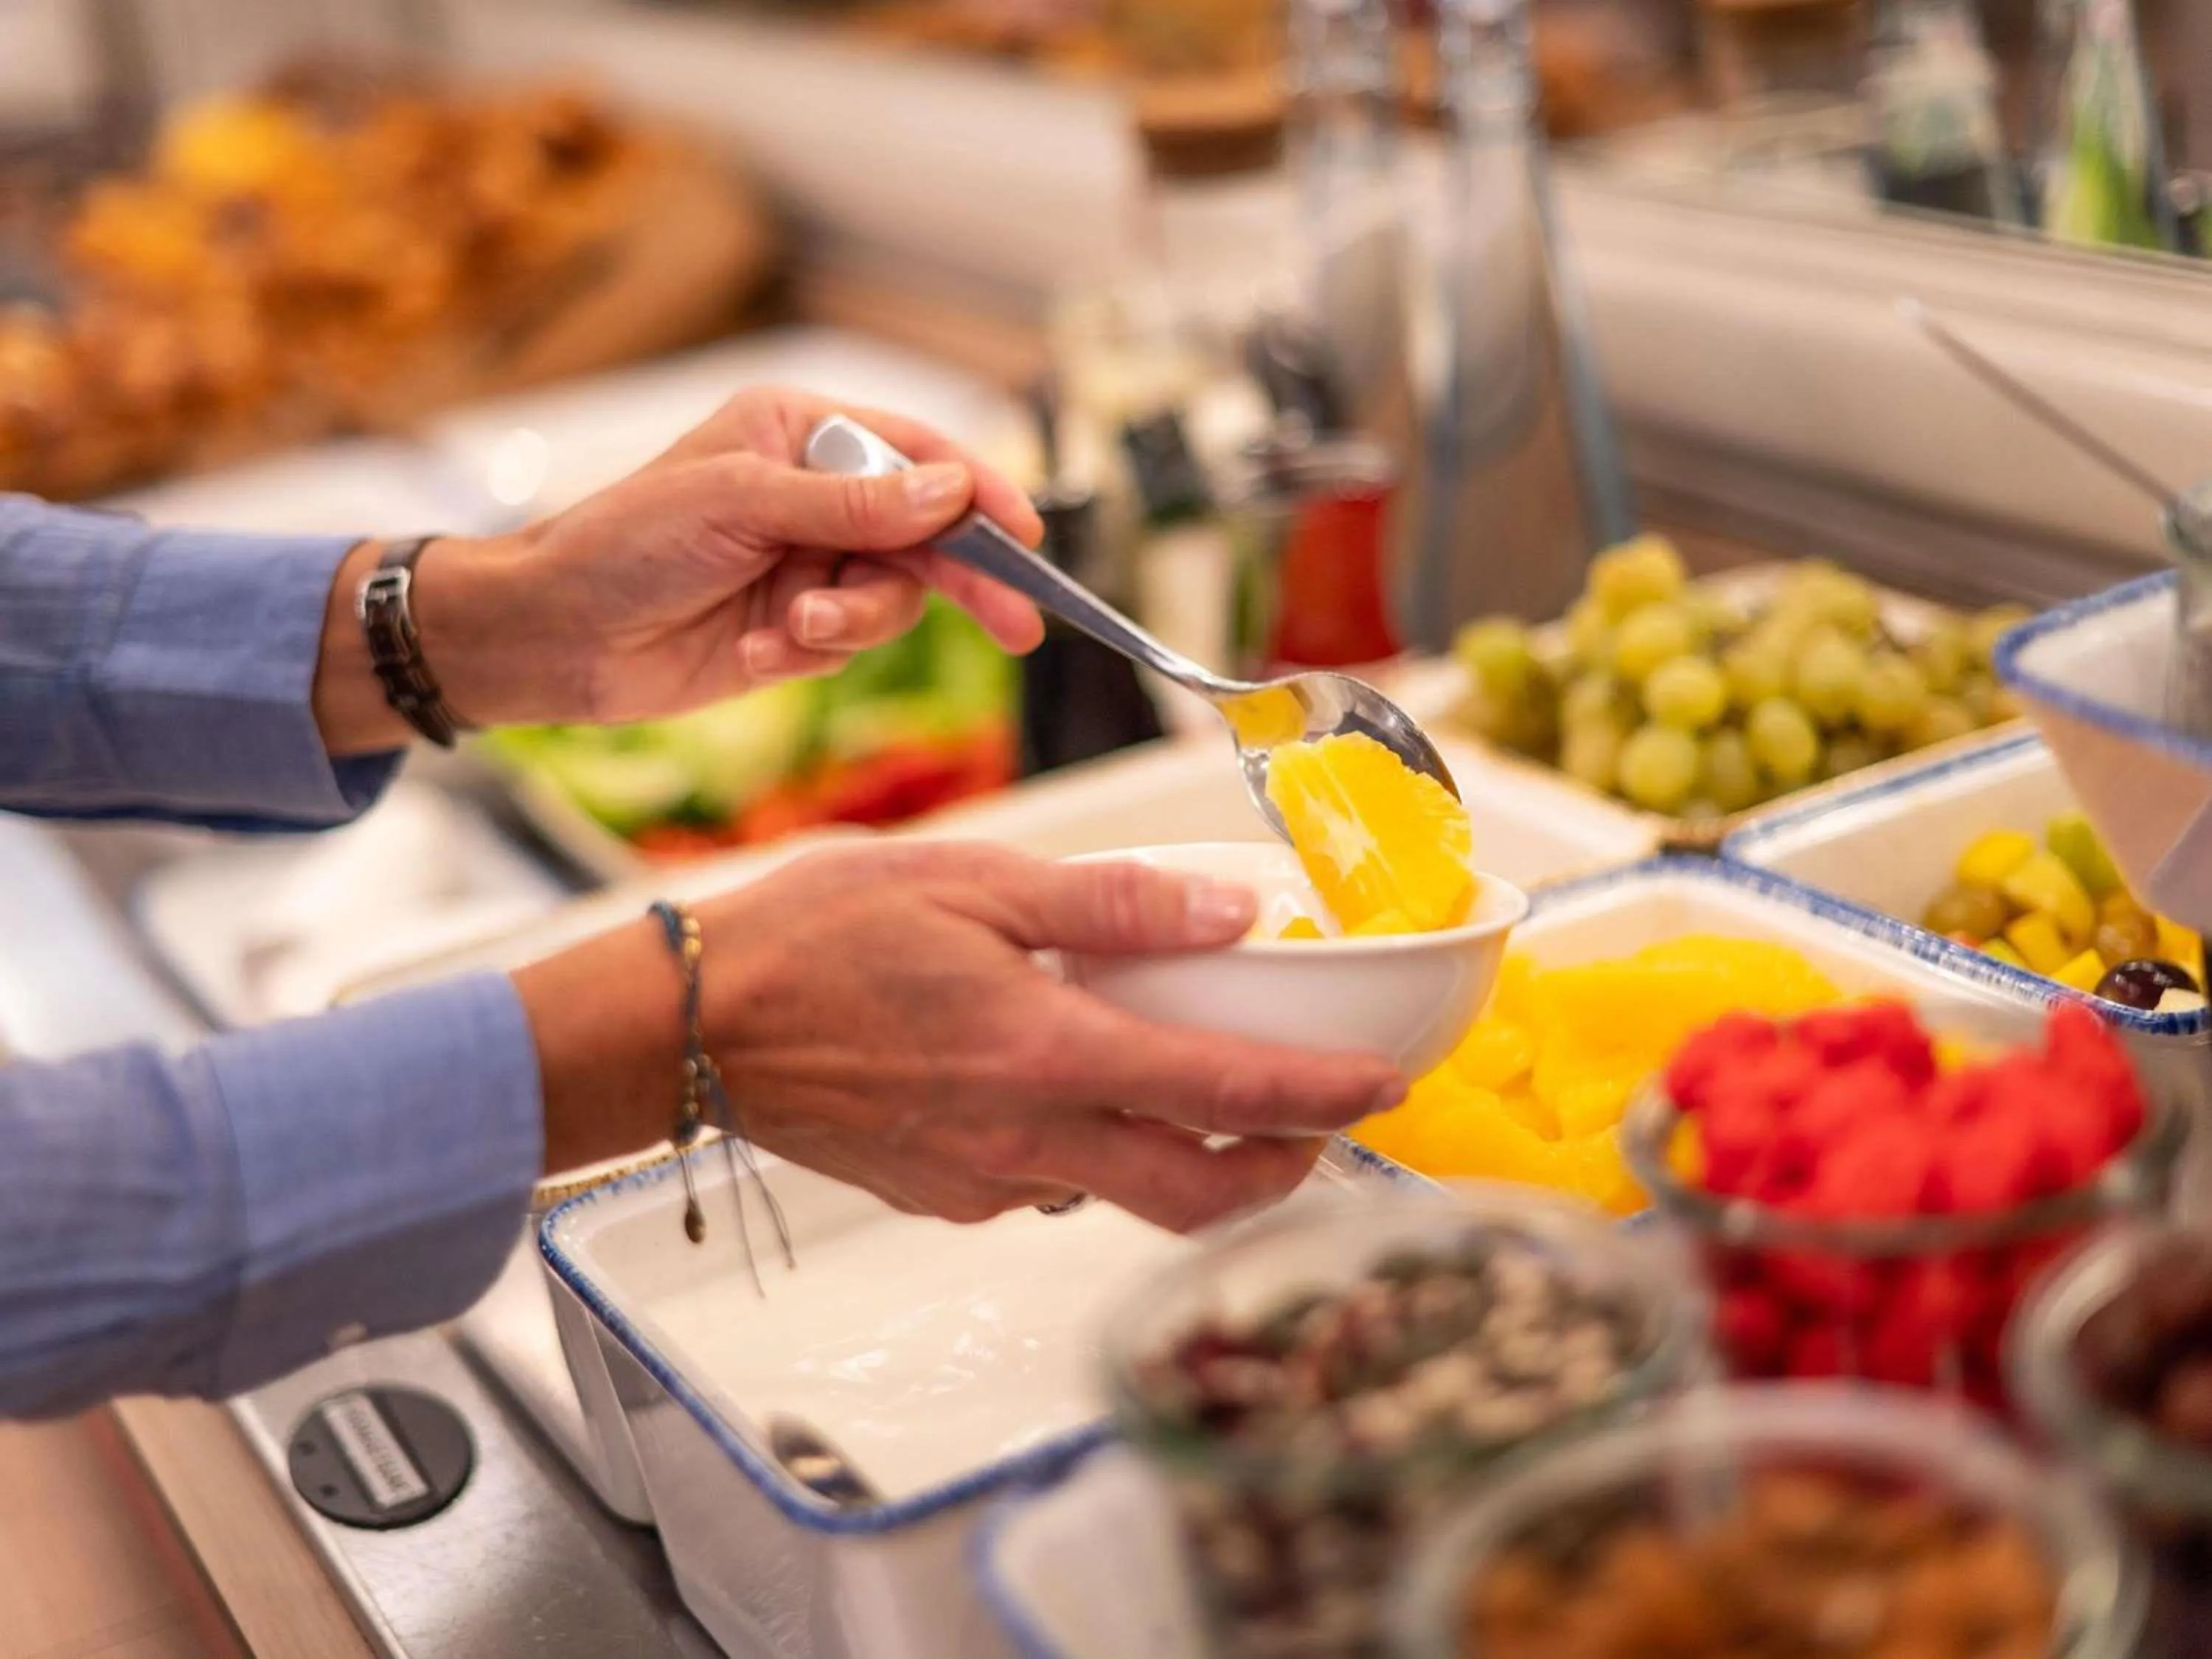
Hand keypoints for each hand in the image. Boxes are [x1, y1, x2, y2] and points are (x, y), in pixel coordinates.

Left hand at [315, 387, 1045, 751]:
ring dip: (852, 622)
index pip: (918, 454)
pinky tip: (756, 650)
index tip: (1025, 535)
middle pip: (926, 534)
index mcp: (801, 433)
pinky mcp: (795, 627)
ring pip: (892, 598)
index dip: (978, 493)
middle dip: (963, 580)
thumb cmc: (623, 542)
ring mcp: (808, 563)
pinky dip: (810, 653)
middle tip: (1015, 627)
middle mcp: (814, 495)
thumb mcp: (741, 505)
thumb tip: (953, 491)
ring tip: (794, 629)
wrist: (553, 634)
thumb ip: (853, 504)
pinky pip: (847, 644)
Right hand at [512, 844, 1407, 1232]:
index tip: (1387, 1089)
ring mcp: (981, 1182)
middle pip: (1197, 1195)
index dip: (1326, 1100)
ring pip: (1121, 1194)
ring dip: (1183, 1156)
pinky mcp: (939, 1194)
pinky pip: (1047, 1186)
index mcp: (1047, 1058)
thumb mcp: (973, 882)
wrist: (688, 1024)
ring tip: (1189, 1080)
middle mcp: (1026, 1143)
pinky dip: (1090, 1147)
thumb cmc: (815, 938)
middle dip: (1281, 1168)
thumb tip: (1228, 914)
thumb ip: (1112, 906)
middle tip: (1318, 1119)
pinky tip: (1064, 1080)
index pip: (1226, 1101)